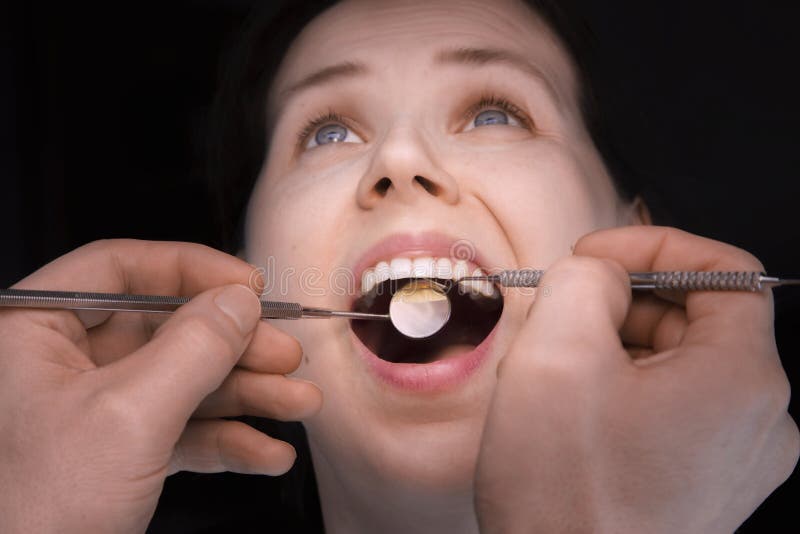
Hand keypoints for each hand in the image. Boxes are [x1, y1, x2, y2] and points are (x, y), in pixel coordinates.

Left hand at [0, 240, 321, 532]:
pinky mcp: (120, 453)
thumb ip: (193, 348)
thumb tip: (238, 302)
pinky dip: (229, 440)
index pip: (120, 268)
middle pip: (168, 327)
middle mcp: (64, 364)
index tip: (246, 285)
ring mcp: (95, 410)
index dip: (191, 269)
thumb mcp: (130, 416)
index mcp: (34, 332)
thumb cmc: (36, 513)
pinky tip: (266, 452)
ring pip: (185, 379)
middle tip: (283, 355)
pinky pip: (184, 429)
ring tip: (297, 404)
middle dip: (236, 346)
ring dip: (248, 394)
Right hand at [475, 226, 798, 532]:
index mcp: (742, 379)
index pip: (724, 272)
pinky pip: (667, 410)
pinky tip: (572, 419)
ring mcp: (732, 460)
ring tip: (556, 380)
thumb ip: (584, 278)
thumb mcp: (556, 353)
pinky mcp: (702, 485)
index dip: (654, 247)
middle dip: (621, 304)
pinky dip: (619, 394)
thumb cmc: (566, 496)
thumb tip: (599, 272)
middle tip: (561, 317)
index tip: (596, 255)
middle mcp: (756, 421)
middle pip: (695, 320)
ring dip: (612, 351)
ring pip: (674, 366)